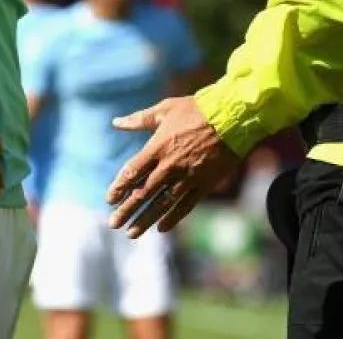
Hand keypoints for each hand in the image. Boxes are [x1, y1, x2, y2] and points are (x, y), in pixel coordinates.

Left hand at [105, 96, 238, 237]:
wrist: (233, 117)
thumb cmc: (197, 109)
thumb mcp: (165, 109)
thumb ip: (139, 119)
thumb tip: (116, 122)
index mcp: (158, 147)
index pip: (132, 173)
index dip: (119, 188)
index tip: (109, 199)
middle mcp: (170, 166)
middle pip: (143, 193)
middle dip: (126, 210)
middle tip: (113, 224)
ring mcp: (187, 177)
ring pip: (162, 204)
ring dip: (145, 219)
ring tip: (131, 233)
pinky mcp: (204, 184)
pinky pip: (186, 206)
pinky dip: (173, 218)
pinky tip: (161, 228)